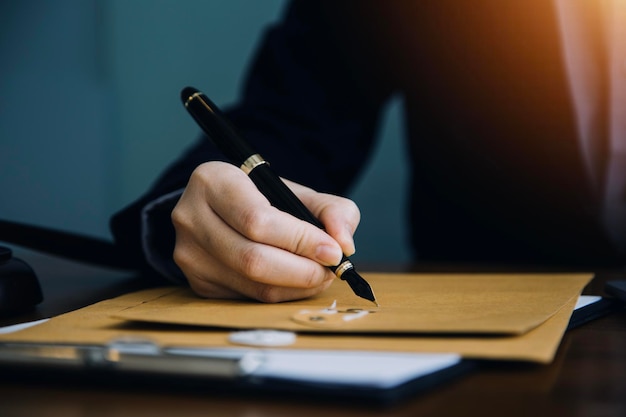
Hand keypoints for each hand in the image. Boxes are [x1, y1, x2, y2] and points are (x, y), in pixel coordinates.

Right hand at [171, 161, 359, 301]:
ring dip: (297, 286)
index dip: (300, 240)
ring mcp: (190, 254)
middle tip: (331, 269)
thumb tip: (344, 243)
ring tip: (320, 274)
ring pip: (253, 284)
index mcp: (213, 181)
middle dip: (303, 270)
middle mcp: (191, 216)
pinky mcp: (197, 282)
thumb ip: (332, 209)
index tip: (333, 251)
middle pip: (253, 259)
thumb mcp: (297, 192)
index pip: (257, 220)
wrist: (222, 210)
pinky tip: (296, 281)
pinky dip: (281, 293)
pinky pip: (248, 297)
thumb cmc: (264, 198)